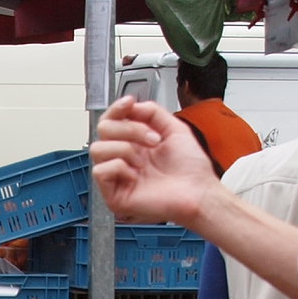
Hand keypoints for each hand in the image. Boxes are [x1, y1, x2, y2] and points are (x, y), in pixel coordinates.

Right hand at [90, 98, 223, 227]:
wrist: (199, 193)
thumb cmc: (191, 171)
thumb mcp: (175, 129)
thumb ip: (152, 112)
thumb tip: (131, 106)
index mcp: (135, 144)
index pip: (112, 121)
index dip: (116, 109)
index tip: (129, 103)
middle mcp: (124, 159)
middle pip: (103, 129)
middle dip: (129, 128)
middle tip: (153, 139)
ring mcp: (117, 177)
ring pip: (98, 149)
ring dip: (125, 149)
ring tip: (145, 161)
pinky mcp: (114, 195)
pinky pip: (100, 171)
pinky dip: (119, 168)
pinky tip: (136, 176)